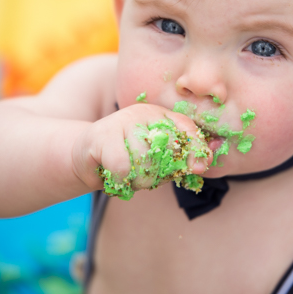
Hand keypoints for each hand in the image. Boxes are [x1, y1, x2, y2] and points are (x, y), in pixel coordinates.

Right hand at [72, 104, 212, 198]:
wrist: (85, 157)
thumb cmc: (128, 159)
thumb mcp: (157, 158)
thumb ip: (181, 160)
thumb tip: (206, 162)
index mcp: (160, 115)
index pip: (188, 128)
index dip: (197, 149)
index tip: (197, 168)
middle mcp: (142, 113)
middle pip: (168, 149)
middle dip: (161, 174)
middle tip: (147, 177)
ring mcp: (121, 120)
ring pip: (145, 159)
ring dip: (140, 180)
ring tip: (131, 178)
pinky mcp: (101, 135)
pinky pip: (123, 167)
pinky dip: (122, 180)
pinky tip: (117, 179)